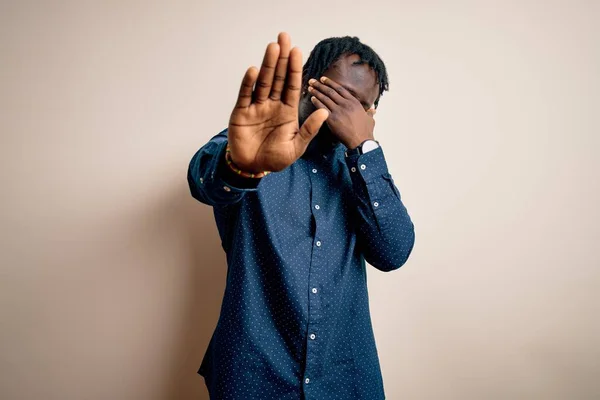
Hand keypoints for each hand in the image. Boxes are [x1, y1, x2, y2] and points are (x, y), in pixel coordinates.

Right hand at [227, 32, 329, 173]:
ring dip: (267, 65)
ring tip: (272, 47)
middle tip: (284, 37)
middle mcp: (272, 104)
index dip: (294, 69)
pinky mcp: (241, 112)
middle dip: (281, 58)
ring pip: (263, 82)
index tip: (298, 51)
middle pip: (278, 77)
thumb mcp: (296, 147)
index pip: (292, 85)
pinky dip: (249, 83)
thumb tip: (325, 112)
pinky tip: (254, 70)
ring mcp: (256, 107)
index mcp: (287, 111)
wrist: (253, 168)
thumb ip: (309, 130)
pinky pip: (245, 95)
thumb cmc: (275, 159)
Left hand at [307, 76, 375, 148]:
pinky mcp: (332, 119)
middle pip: (330, 91)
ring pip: (325, 98)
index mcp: (354, 102)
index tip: (323, 79)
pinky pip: (322, 108)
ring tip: (310, 87)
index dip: (330, 83)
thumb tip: (372, 110)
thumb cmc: (366, 132)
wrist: (361, 142)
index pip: (340, 89)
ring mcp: (339, 111)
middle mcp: (346, 104)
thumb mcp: (370, 119)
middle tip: (313, 81)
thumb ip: (369, 113)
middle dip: (320, 85)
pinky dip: (316, 102)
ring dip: (316, 92)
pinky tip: (312, 98)